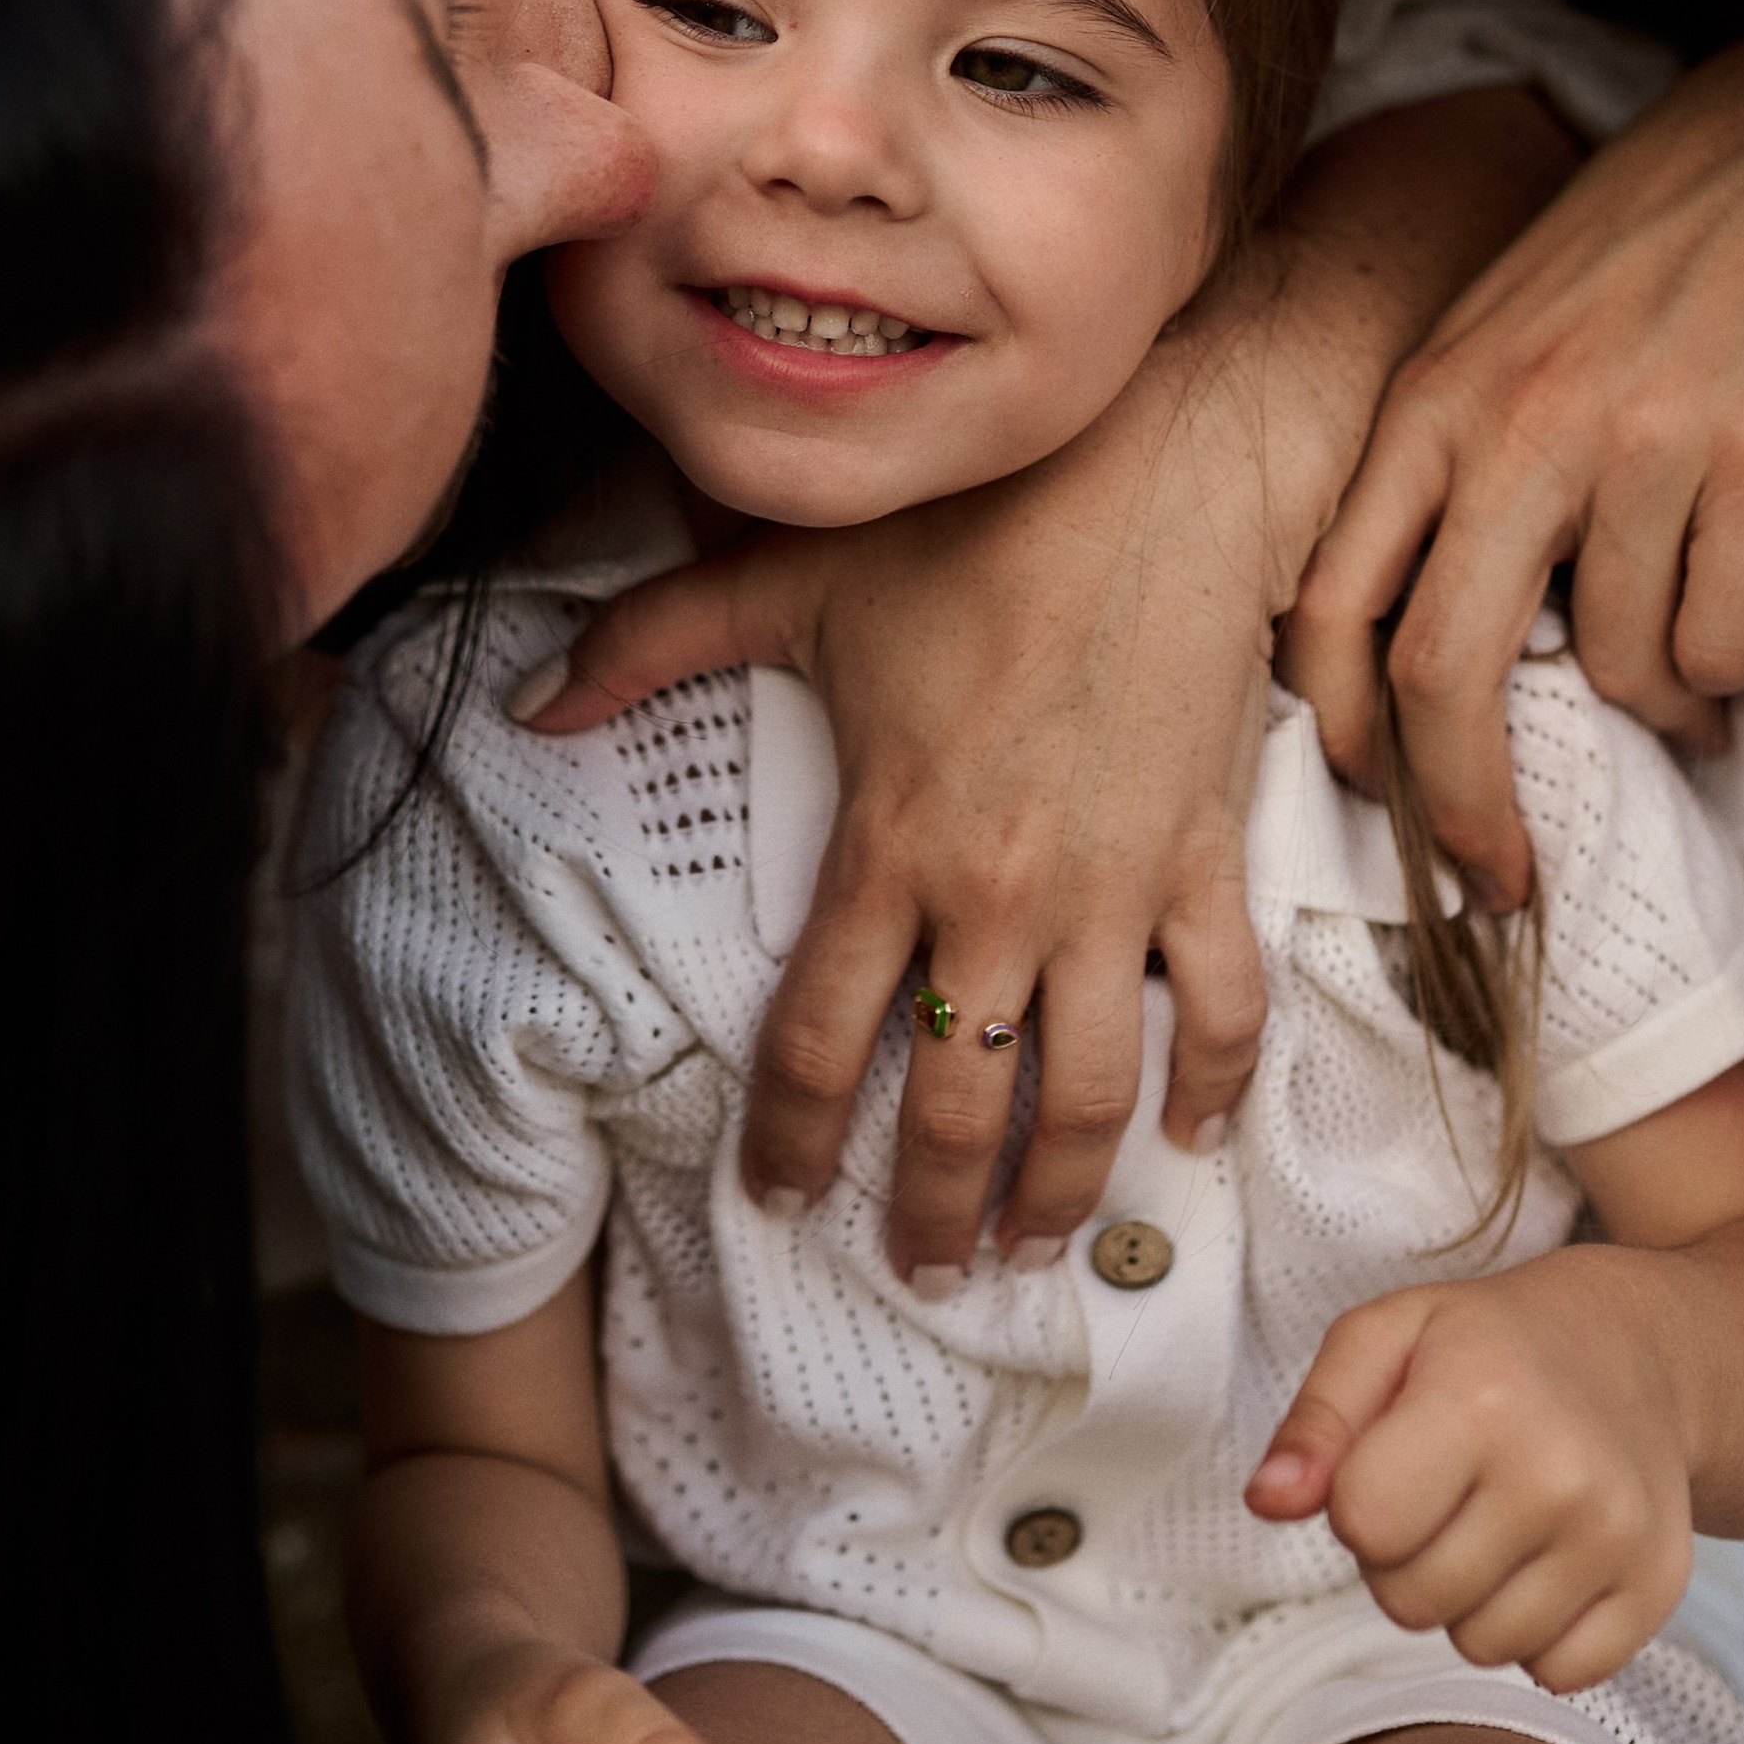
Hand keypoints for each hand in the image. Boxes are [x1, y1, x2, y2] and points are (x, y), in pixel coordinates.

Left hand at [522, 93, 1577, 1277]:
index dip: (796, 1138)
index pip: (825, 1040)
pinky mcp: (1202, 861)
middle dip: (928, 1208)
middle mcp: (998, 899)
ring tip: (1033, 1247)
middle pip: (955, 1104)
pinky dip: (1211, 1084)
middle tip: (916, 1267)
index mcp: (891, 846)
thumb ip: (649, 647)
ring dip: (1062, 1189)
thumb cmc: (971, 527)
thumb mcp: (793, 580)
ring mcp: (1110, 890)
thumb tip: (527, 699)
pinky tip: (1192, 1139)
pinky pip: (1216, 1005)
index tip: (778, 1197)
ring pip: (1086, 1090)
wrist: (1160, 477)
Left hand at [1247, 1252, 1695, 1694]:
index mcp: (1479, 1401)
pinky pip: (1558, 1674)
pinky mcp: (1659, 1586)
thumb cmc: (1485, 1344)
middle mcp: (1559, 1474)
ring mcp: (1617, 1537)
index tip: (1391, 1459)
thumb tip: (1266, 1503)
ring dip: (1467, 1600)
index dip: (1358, 1502)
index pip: (1363, 1525)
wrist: (1631, 1349)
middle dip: (1404, 1558)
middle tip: (1443, 1492)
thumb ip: (1315, 1422)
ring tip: (1492, 1520)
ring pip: (1482, 1647)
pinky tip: (1545, 1560)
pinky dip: (1538, 1634)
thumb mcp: (1383, 1338)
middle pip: (1412, 1601)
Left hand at [1287, 29, 1743, 909]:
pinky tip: (1737, 623)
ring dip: (1649, 709)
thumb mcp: (1486, 343)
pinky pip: (1723, 644)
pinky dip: (1729, 671)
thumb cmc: (1630, 264)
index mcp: (1430, 402)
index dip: (1341, 734)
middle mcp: (1517, 423)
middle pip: (1439, 675)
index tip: (1377, 802)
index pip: (1329, 604)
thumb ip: (1435, 475)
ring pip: (1611, 670)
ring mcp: (1641, 440)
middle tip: (1498, 875)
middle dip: (1460, 806)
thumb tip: (1389, 661)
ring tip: (1676, 672)